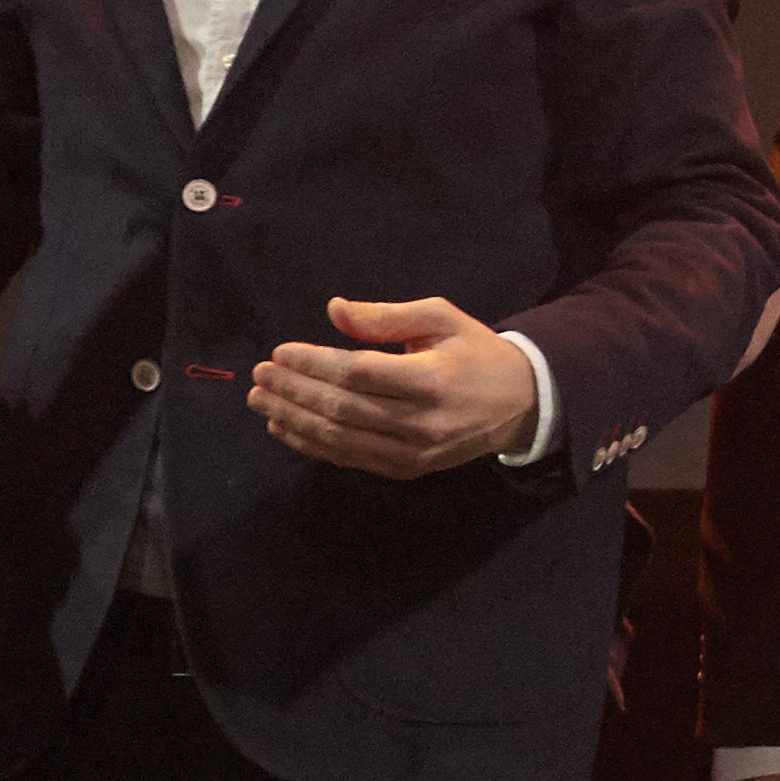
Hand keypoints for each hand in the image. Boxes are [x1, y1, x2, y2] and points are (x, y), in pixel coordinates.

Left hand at [250, 293, 540, 475]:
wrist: (519, 404)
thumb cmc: (475, 351)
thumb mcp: (440, 318)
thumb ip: (386, 316)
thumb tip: (334, 310)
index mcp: (432, 378)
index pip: (358, 373)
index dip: (315, 364)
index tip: (281, 351)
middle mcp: (422, 421)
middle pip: (343, 408)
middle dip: (294, 391)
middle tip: (259, 374)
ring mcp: (414, 452)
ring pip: (341, 438)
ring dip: (294, 419)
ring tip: (261, 400)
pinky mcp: (408, 469)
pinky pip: (351, 459)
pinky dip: (313, 445)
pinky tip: (284, 427)